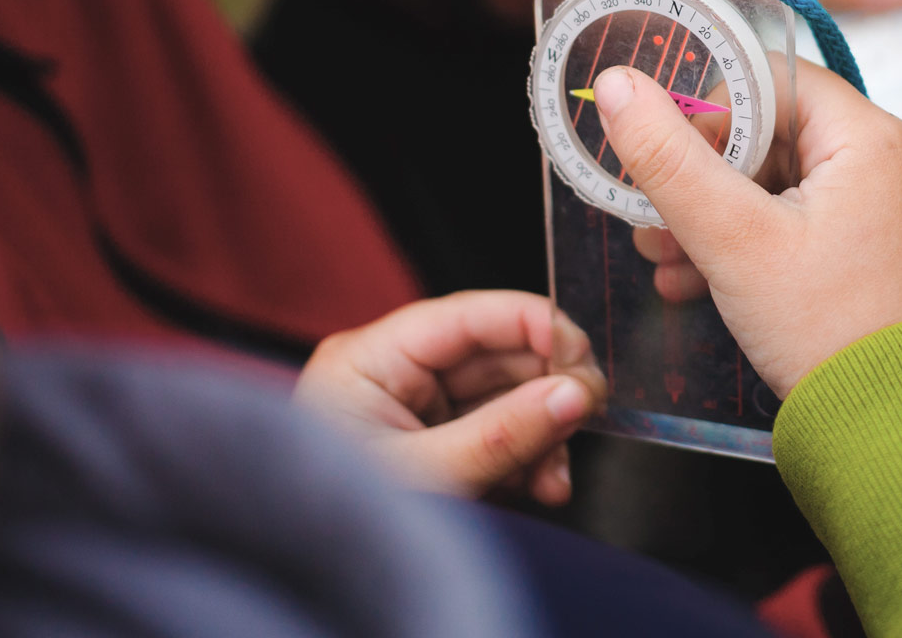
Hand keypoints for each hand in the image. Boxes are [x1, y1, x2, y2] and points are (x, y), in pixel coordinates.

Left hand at [293, 291, 606, 505]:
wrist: (313, 586)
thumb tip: (575, 394)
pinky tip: (542, 486)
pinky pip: (498, 432)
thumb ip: (504, 434)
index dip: (534, 325)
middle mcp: (393, 373)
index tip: (582, 358)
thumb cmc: (339, 525)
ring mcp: (415, 410)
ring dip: (544, 431)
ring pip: (505, 395)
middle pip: (495, 353)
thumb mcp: (428, 476)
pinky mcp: (434, 444)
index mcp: (369, 358)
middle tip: (587, 413)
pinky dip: (528, 457)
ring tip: (555, 477)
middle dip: (547, 387)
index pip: (467, 315)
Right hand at [590, 59, 901, 397]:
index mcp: (877, 140)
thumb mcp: (732, 241)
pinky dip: (772, 250)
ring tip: (669, 261)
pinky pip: (828, 232)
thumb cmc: (829, 334)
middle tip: (652, 218)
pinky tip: (713, 287)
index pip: (778, 83)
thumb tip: (620, 86)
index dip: (709, 110)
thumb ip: (669, 160)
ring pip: (801, 193)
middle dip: (709, 180)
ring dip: (729, 221)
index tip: (663, 151)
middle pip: (786, 141)